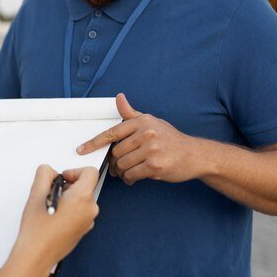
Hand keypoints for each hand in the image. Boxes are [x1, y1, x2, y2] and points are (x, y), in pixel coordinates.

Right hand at [14, 165, 99, 268]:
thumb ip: (45, 173)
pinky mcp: (83, 230)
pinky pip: (79, 212)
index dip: (74, 171)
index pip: (90, 172)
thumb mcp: (37, 192)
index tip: (62, 178)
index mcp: (83, 198)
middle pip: (85, 187)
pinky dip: (69, 210)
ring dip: (67, 198)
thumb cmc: (37, 228)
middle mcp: (90, 210)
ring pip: (81, 200)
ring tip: (51, 207)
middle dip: (68, 186)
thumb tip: (50, 172)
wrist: (37, 254)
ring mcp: (88, 222)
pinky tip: (54, 218)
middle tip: (51, 194)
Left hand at [77, 93, 201, 184]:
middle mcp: (146, 133)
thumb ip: (131, 114)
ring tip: (127, 172)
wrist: (194, 155)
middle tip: (118, 167)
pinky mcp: (155, 165)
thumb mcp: (151, 122)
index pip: (112, 132)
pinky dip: (129, 179)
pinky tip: (133, 178)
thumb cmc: (170, 139)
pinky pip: (131, 175)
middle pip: (116, 152)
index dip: (94, 143)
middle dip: (114, 163)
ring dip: (121, 172)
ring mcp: (151, 149)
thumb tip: (119, 97)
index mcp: (142, 122)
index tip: (82, 150)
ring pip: (122, 165)